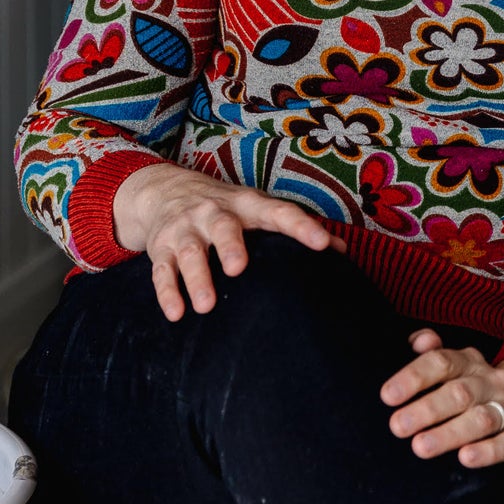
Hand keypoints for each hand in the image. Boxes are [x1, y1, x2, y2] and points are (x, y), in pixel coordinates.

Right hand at [113, 163, 346, 320]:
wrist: (166, 189)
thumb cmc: (228, 209)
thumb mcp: (260, 211)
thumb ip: (297, 229)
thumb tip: (341, 251)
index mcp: (248, 206)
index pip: (279, 213)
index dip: (302, 227)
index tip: (322, 245)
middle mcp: (215, 213)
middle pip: (224, 226)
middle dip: (230, 246)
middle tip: (238, 269)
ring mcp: (186, 229)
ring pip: (191, 251)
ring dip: (197, 277)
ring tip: (206, 306)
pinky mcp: (162, 247)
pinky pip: (162, 270)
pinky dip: (167, 292)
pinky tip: (176, 314)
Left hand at [380, 329, 503, 473]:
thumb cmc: (474, 391)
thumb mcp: (454, 368)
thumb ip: (432, 353)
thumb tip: (417, 341)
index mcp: (469, 362)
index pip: (441, 362)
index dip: (413, 377)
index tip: (387, 396)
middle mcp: (491, 381)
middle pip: (458, 392)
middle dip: (426, 409)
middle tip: (397, 426)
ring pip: (481, 419)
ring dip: (449, 433)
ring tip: (420, 447)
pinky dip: (488, 452)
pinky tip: (466, 458)